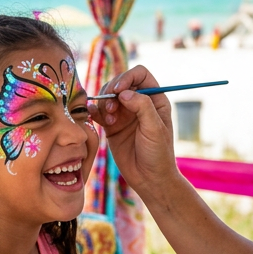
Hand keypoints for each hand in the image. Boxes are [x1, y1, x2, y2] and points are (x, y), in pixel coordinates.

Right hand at [86, 66, 177, 191]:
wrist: (149, 179)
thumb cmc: (158, 154)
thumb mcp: (154, 129)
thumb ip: (142, 107)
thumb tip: (124, 93)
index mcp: (155, 99)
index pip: (139, 74)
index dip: (127, 77)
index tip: (118, 90)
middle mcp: (139, 103)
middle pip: (120, 82)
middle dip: (111, 92)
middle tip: (111, 110)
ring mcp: (124, 114)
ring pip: (107, 96)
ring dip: (103, 104)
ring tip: (109, 121)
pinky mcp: (112, 126)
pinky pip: (99, 112)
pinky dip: (94, 111)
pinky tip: (94, 118)